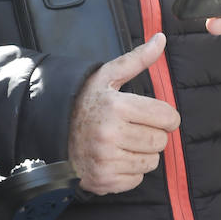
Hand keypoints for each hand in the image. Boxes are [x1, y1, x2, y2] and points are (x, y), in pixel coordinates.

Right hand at [67, 34, 180, 194]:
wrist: (53, 131)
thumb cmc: (86, 101)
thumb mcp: (108, 76)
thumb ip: (138, 59)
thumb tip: (161, 38)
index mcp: (116, 106)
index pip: (166, 117)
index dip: (167, 116)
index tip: (157, 115)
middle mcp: (110, 134)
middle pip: (161, 141)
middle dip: (154, 133)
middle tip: (136, 127)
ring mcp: (106, 160)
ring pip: (152, 161)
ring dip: (144, 152)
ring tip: (125, 141)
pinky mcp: (104, 181)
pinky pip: (138, 179)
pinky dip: (132, 169)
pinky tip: (117, 157)